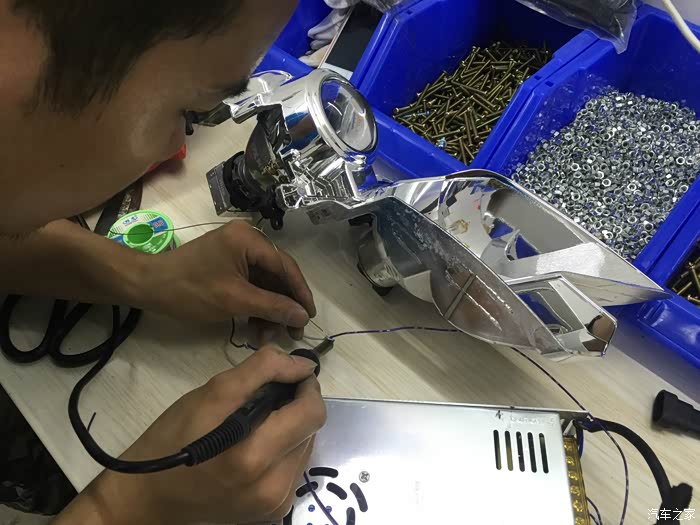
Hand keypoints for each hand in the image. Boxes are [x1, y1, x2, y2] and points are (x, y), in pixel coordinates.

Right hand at [56, 346, 325, 524]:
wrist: (148, 498)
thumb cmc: (173, 439)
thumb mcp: (211, 393)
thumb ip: (261, 371)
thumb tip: (302, 364)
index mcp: (255, 455)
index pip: (312, 413)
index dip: (307, 388)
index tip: (292, 376)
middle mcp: (272, 486)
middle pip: (311, 431)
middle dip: (297, 408)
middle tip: (271, 397)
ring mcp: (274, 504)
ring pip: (304, 450)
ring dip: (291, 431)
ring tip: (260, 425)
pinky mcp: (273, 513)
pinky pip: (293, 471)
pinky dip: (283, 453)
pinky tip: (257, 448)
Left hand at [136, 221, 315, 338]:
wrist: (148, 287)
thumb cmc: (191, 290)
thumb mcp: (236, 301)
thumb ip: (273, 307)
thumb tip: (303, 317)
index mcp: (250, 239)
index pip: (286, 266)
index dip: (300, 294)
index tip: (310, 318)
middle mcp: (247, 239)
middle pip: (277, 275)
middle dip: (283, 307)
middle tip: (292, 333)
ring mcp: (237, 251)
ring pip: (264, 284)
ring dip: (268, 310)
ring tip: (268, 337)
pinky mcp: (228, 264)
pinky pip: (250, 285)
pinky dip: (255, 306)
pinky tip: (256, 328)